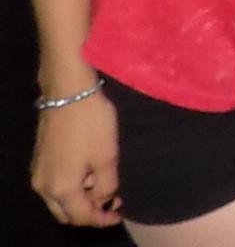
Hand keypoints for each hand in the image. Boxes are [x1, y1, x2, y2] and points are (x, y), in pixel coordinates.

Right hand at [30, 90, 122, 227]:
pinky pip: (55, 187)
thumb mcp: (107, 156)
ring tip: (105, 188)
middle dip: (89, 213)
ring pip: (59, 201)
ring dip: (81, 200)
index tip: (119, 215)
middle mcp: (43, 187)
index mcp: (61, 188)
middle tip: (113, 203)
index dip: (102, 219)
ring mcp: (38, 174)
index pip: (81, 216)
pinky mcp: (39, 162)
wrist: (67, 92)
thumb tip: (104, 200)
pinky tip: (90, 175)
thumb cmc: (91, 123)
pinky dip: (72, 189)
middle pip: (66, 213)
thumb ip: (106, 185)